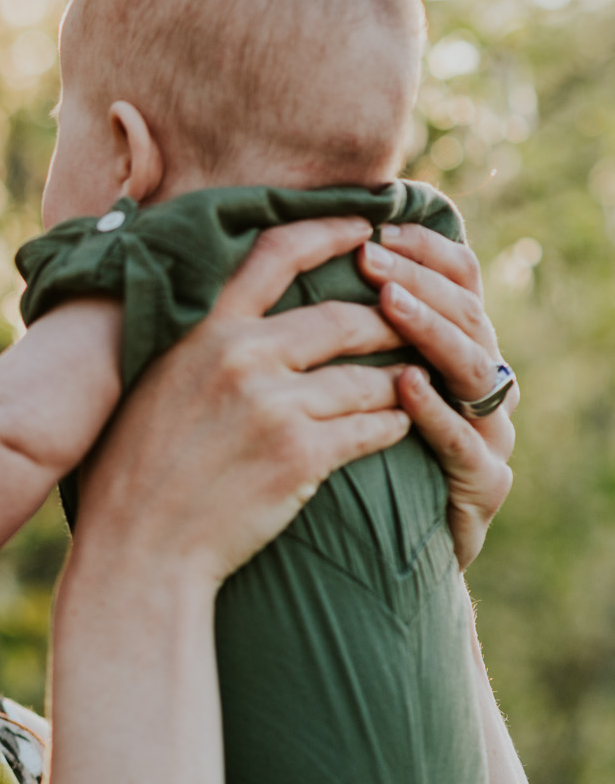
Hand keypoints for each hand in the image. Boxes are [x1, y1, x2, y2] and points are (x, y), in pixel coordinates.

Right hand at [74, 218, 412, 590]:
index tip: (367, 226)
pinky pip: (375, 427)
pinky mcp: (302, 455)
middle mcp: (239, 356)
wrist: (138, 545)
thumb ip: (191, 334)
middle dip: (387, 322)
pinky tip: (394, 428)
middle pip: (345, 318)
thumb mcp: (150, 377)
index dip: (330, 230)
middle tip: (407, 324)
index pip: (275, 253)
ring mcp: (273, 406)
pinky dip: (394, 425)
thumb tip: (222, 295)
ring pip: (369, 377)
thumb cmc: (135, 465)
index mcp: (200, 330)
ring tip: (404, 386)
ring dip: (395, 382)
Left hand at [359, 226, 516, 569]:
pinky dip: (435, 412)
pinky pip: (463, 442)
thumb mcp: (340, 383)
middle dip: (419, 282)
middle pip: (468, 315)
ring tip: (389, 307)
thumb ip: (334, 327)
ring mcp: (490, 433)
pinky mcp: (484, 485)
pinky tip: (406, 387)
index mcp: (454, 349)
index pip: (458, 280)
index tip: (376, 224)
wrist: (377, 560)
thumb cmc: (348, 457)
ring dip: (429, 333)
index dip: (424, 249)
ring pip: (475, 370)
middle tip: (372, 257)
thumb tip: (292, 255)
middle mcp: (481, 384)